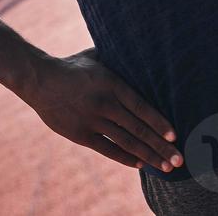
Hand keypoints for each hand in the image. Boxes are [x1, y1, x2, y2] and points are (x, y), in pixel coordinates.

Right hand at [19, 46, 182, 172]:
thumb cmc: (71, 66)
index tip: (174, 135)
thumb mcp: (97, 57)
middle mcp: (104, 104)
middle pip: (138, 128)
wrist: (39, 80)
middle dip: (161, 146)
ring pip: (126, 141)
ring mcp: (92, 121)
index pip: (142, 107)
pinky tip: (141, 164)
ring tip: (165, 167)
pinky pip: (108, 149)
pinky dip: (126, 157)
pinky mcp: (81, 134)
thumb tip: (141, 51)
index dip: (159, 122)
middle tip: (178, 159)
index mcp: (111, 83)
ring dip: (148, 155)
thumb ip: (118, 59)